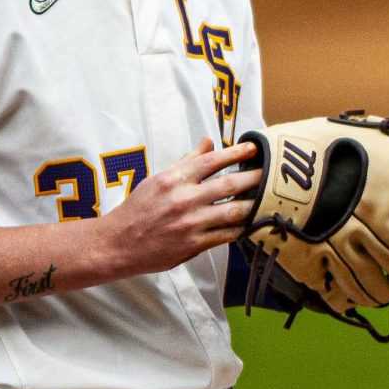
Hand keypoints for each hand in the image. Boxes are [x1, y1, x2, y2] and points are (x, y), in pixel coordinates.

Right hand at [93, 139, 260, 279]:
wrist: (118, 244)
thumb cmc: (139, 209)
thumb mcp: (158, 179)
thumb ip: (187, 161)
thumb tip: (209, 142)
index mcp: (174, 179)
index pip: (213, 161)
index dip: (237, 153)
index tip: (254, 148)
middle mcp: (184, 199)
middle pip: (230, 185)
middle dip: (255, 177)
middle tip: (271, 173)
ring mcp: (191, 223)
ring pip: (234, 211)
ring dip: (254, 204)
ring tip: (266, 198)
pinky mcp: (194, 245)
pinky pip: (227, 235)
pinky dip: (241, 228)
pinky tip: (250, 222)